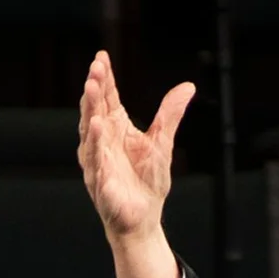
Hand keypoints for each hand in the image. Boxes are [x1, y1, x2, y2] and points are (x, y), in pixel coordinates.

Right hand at [76, 50, 192, 240]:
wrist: (142, 220)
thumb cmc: (147, 183)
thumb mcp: (162, 143)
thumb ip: (170, 115)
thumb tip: (187, 87)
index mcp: (115, 130)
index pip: (107, 99)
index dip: (105, 78)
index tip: (102, 57)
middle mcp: (101, 142)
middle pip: (95, 110)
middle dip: (94, 89)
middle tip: (95, 68)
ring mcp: (98, 162)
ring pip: (90, 133)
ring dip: (90, 110)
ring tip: (91, 89)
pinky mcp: (100, 183)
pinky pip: (96, 162)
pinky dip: (96, 145)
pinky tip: (97, 127)